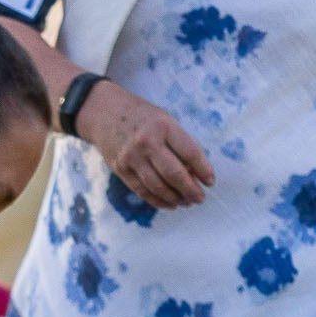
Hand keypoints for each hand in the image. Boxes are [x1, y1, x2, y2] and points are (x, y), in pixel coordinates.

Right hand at [77, 80, 213, 209]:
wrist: (105, 113)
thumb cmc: (143, 117)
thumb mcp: (165, 121)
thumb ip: (179, 144)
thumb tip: (196, 175)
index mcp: (163, 126)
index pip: (190, 153)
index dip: (204, 170)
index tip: (210, 182)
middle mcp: (147, 142)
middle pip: (174, 174)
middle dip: (191, 190)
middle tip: (200, 198)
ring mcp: (131, 157)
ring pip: (158, 187)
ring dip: (176, 198)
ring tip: (186, 202)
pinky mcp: (121, 169)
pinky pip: (142, 191)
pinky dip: (159, 201)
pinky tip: (170, 204)